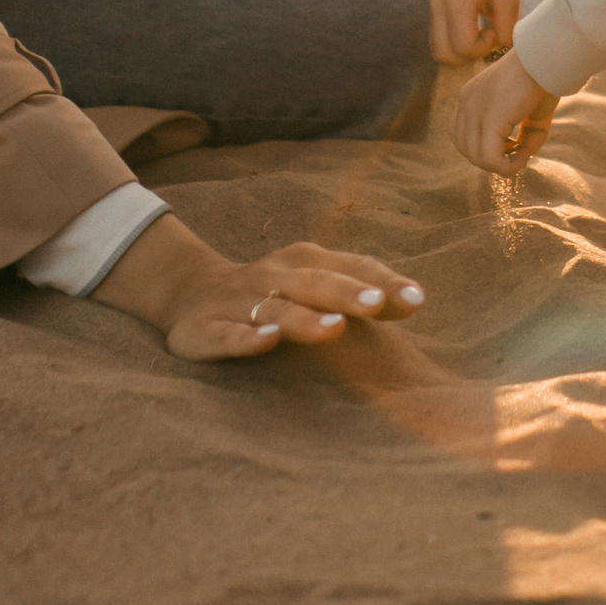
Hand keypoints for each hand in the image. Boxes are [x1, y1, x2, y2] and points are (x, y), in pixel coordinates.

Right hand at [92, 211, 423, 362]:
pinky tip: (266, 342)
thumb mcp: (313, 283)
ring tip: (334, 328)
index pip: (349, 267)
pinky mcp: (207, 329)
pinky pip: (228, 335)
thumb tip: (415, 299)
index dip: (382, 281)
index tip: (416, 300)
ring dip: (305, 318)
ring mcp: (240, 303)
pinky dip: (247, 338)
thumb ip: (359, 289)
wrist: (189, 293)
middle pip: (315, 283)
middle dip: (347, 292)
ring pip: (276, 310)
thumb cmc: (272, 292)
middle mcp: (275, 277)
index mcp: (305, 262)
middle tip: (376, 303)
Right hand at [430, 0, 527, 65]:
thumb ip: (505, 31)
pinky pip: (438, 40)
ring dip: (460, 52)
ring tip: (479, 34)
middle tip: (486, 36)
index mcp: (458, 2)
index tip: (494, 29)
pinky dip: (454, 44)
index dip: (483, 48)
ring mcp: (434, 8)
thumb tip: (494, 48)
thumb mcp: (509, 0)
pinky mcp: (435, 9)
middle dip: (468, 56)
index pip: (463, 47)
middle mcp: (439, 6)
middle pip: (443, 55)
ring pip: (438, 51)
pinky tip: (473, 30)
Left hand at [448, 52, 559, 175]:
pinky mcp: (489, 120)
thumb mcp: (533, 112)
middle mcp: (466, 103)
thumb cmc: (543, 79)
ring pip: (476, 157)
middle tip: (517, 152)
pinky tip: (524, 156)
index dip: (481, 146)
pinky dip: (508, 166)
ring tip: (523, 155)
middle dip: (490, 159)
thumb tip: (524, 156)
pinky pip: (491, 159)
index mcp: (471, 96)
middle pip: (465, 148)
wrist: (545, 58)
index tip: (509, 144)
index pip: (460, 133)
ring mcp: (474, 111)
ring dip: (501, 165)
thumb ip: (526, 135)